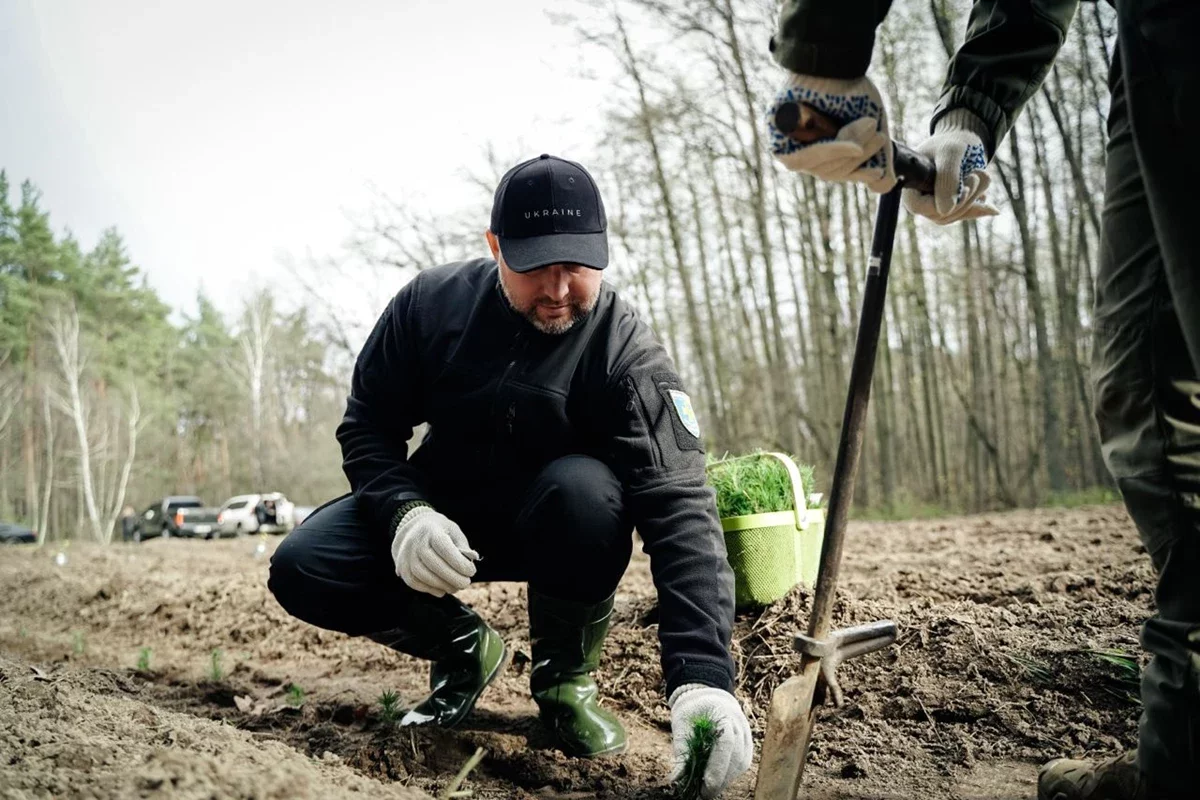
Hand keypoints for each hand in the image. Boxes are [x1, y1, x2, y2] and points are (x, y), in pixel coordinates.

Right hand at [391, 506, 477, 596]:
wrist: (413, 529)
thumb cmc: (438, 532)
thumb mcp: (453, 531)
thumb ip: (463, 546)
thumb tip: (472, 558)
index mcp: (431, 530)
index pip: (445, 549)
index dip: (459, 563)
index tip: (472, 571)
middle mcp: (416, 542)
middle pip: (434, 564)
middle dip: (453, 578)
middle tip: (466, 583)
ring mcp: (406, 555)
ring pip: (423, 575)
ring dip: (442, 585)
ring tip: (455, 588)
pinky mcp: (402, 567)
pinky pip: (414, 582)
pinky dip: (430, 589)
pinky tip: (442, 590)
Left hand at [668, 685, 752, 798]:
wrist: (708, 699)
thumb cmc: (692, 711)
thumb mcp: (682, 725)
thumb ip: (681, 750)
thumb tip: (675, 778)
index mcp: (724, 713)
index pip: (726, 742)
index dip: (718, 765)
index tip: (706, 783)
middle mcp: (740, 726)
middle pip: (736, 757)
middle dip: (720, 779)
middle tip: (702, 794)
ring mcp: (746, 737)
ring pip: (740, 764)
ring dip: (724, 780)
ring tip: (706, 791)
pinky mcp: (746, 748)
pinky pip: (740, 765)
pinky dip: (727, 776)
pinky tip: (714, 783)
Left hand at [767, 72, 895, 193]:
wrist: (836, 60)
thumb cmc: (851, 89)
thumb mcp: (870, 124)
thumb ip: (876, 154)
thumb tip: (883, 185)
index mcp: (822, 151)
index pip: (838, 173)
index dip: (859, 173)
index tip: (876, 170)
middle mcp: (803, 151)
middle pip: (829, 173)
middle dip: (858, 158)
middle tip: (878, 134)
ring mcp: (788, 146)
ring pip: (819, 167)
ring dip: (848, 150)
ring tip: (868, 126)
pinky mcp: (776, 138)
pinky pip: (802, 158)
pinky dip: (830, 150)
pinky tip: (849, 143)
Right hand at [903, 109, 998, 224]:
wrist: (963, 138)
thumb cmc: (952, 141)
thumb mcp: (951, 154)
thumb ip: (947, 180)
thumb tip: (944, 211)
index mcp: (911, 183)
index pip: (919, 206)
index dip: (942, 202)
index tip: (965, 187)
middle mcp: (918, 196)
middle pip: (939, 214)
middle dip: (964, 197)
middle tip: (977, 174)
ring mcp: (932, 203)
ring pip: (953, 215)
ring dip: (974, 198)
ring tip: (983, 176)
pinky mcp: (947, 205)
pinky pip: (962, 214)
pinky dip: (978, 206)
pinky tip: (989, 203)